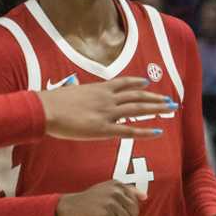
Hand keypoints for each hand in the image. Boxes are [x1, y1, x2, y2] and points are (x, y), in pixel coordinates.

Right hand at [44, 78, 173, 138]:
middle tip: (170, 100)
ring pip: (138, 109)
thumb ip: (80, 94)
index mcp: (98, 89)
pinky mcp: (104, 129)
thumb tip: (77, 93)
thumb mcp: (70, 92)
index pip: (123, 83)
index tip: (148, 83)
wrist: (45, 110)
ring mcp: (107, 113)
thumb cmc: (52, 103)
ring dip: (156, 109)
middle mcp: (107, 98)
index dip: (137, 83)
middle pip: (137, 96)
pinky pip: (130, 131)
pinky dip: (146, 131)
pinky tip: (158, 132)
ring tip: (170, 109)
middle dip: (155, 98)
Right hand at [56, 180, 142, 215]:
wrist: (69, 207)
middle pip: (134, 213)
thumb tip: (145, 196)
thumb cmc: (90, 200)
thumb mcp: (107, 189)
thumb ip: (127, 191)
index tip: (114, 208)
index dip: (126, 209)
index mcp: (117, 185)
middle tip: (110, 215)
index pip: (135, 202)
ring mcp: (110, 204)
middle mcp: (115, 192)